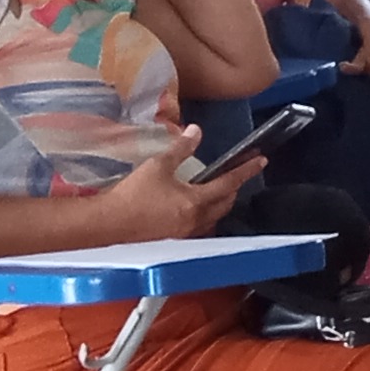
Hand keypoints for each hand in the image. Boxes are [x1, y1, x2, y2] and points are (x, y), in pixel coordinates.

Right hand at [97, 124, 261, 242]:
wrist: (108, 224)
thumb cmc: (133, 194)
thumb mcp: (157, 166)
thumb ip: (179, 148)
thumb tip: (195, 131)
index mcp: (195, 201)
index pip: (229, 183)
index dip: (246, 170)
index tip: (261, 160)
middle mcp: (196, 220)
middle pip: (225, 203)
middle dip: (235, 187)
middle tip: (238, 173)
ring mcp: (186, 233)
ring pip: (214, 217)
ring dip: (221, 203)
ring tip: (219, 190)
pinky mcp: (174, 239)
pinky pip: (200, 227)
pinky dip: (205, 215)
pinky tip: (195, 209)